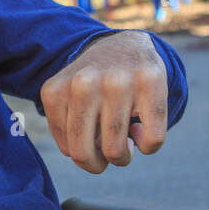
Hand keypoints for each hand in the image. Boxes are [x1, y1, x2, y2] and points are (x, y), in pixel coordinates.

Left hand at [38, 30, 168, 173]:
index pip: (68, 149)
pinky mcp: (149, 80)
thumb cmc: (95, 86)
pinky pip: (152, 139)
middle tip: (109, 152)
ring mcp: (117, 81)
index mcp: (56, 92)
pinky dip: (149, 146)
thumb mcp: (68, 102)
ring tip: (127, 136)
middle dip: (99, 164)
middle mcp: (83, 84)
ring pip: (116, 150)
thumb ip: (71, 133)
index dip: (84, 154)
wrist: (126, 45)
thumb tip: (100, 157)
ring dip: (124, 156)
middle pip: (84, 153)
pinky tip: (142, 130)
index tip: (93, 138)